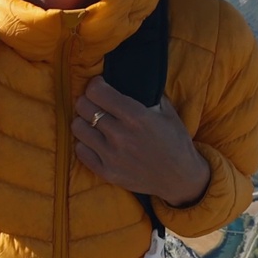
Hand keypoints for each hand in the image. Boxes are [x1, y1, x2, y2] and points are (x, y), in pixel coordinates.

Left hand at [72, 76, 209, 206]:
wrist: (179, 178)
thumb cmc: (175, 142)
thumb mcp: (168, 112)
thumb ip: (148, 95)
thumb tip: (130, 79)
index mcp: (136, 116)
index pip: (97, 92)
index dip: (95, 85)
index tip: (99, 85)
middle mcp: (121, 135)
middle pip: (83, 106)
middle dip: (87, 100)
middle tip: (94, 103)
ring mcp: (111, 156)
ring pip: (77, 128)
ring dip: (83, 121)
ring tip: (93, 122)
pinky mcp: (107, 173)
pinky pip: (80, 151)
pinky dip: (85, 143)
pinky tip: (95, 141)